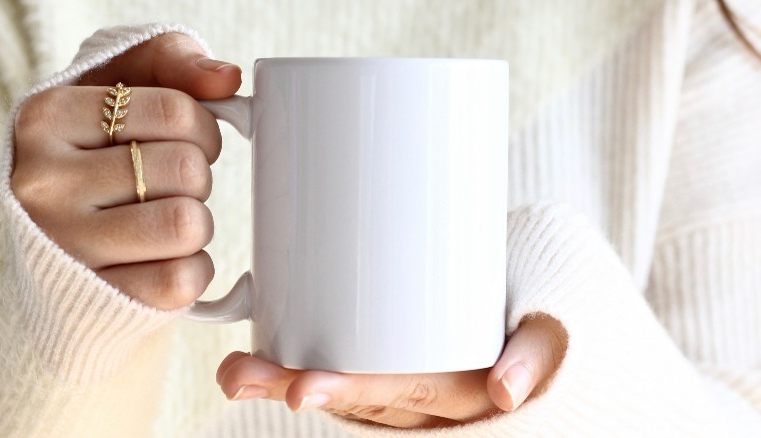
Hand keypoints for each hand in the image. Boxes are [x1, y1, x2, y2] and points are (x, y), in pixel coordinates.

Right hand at [11, 33, 241, 309]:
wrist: (60, 243)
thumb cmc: (102, 154)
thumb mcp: (121, 87)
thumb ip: (173, 60)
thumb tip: (226, 79)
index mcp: (49, 118)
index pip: (176, 112)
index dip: (203, 129)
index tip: (187, 141)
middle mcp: (44, 182)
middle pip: (186, 170)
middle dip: (197, 179)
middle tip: (170, 186)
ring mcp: (64, 246)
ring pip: (186, 224)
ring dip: (196, 223)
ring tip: (165, 219)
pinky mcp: (94, 299)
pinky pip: (181, 279)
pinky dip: (192, 269)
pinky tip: (164, 258)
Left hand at [216, 313, 566, 427]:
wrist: (540, 319)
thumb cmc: (537, 318)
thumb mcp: (548, 332)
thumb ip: (535, 356)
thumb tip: (505, 393)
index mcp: (459, 386)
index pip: (398, 393)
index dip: (348, 392)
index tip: (299, 390)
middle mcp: (424, 395)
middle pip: (353, 395)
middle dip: (293, 386)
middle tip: (238, 374)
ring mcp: (405, 383)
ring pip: (342, 388)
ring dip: (283, 380)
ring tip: (233, 369)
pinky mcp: (393, 365)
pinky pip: (349, 375)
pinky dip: (303, 366)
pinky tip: (260, 355)